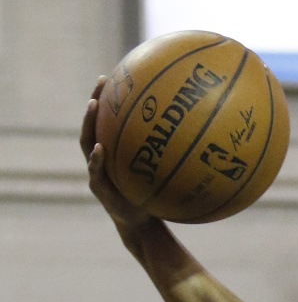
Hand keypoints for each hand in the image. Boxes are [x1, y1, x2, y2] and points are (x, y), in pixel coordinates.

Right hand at [80, 77, 159, 256]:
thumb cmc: (155, 196)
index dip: (110, 99)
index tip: (116, 76)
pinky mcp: (100, 189)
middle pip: (94, 125)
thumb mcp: (165, 174)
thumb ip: (175, 156)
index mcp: (115, 152)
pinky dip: (96, 159)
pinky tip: (100, 148)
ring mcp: (97, 172)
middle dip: (96, 103)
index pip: (110, 122)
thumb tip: (206, 138)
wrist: (143, 224)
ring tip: (93, 106)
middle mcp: (102, 158)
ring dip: (89, 123)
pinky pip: (96, 171)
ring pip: (87, 143)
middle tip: (101, 83)